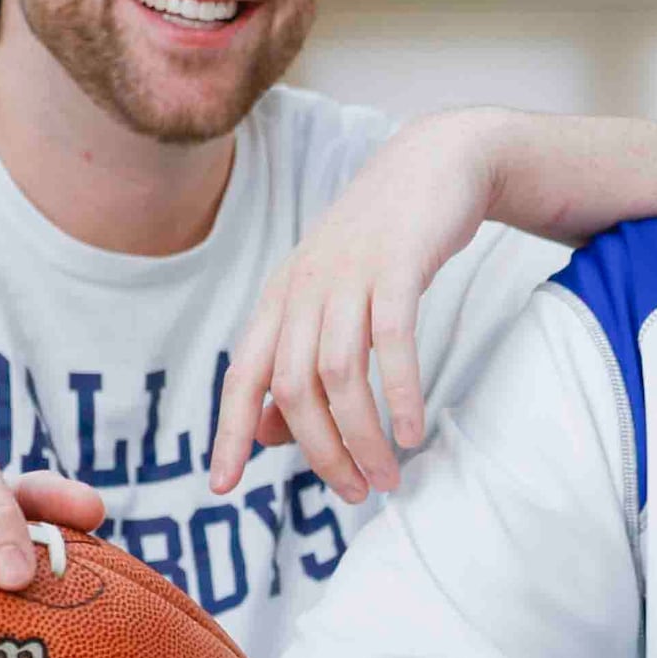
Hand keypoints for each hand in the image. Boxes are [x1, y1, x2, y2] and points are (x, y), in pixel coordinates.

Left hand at [210, 112, 505, 504]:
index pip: (242, 376)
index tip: (222, 486)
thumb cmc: (382, 244)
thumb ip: (296, 362)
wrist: (434, 163)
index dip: (229, 432)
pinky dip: (399, 394)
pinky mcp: (398, 266)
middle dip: (320, 452)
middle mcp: (304, 289)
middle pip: (292, 387)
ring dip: (362, 436)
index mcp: (280, 300)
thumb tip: (268, 435)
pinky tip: (413, 431)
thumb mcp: (327, 300)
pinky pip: (392, 342)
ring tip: (386, 477)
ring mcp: (349, 275)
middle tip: (354, 494)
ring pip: (339, 374)